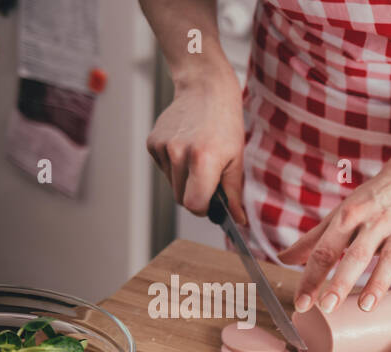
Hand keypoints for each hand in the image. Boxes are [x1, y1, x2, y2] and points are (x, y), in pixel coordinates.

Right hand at [146, 66, 245, 222]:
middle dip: (196, 195)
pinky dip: (175, 167)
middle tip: (210, 177)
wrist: (205, 90)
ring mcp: (163, 147)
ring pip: (172, 185)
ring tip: (199, 158)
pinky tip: (186, 149)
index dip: (203, 209)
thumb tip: (238, 220)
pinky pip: (165, 170)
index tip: (212, 203)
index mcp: (203, 160)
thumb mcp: (237, 160)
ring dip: (185, 181)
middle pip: (181, 198)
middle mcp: (178, 153)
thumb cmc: (225, 125)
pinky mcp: (152, 143)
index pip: (193, 204)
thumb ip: (234, 193)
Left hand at [279, 145, 390, 314]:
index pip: (325, 250)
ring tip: (365, 307)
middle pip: (356, 254)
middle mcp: (373, 222)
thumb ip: (314, 239)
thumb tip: (283, 259)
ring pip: (390, 258)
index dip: (312, 277)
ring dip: (378, 283)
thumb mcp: (341, 214)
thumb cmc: (371, 200)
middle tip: (327, 307)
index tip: (302, 303)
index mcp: (348, 216)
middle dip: (341, 281)